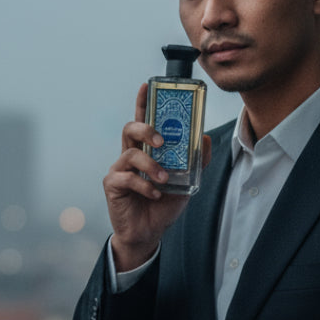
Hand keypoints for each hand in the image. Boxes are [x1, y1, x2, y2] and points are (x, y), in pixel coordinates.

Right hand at [103, 82, 210, 271]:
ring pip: (130, 153)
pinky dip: (144, 185)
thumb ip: (197, 161)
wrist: (148, 233)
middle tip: (162, 141)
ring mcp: (120, 169)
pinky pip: (126, 177)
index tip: (148, 85)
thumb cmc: (162, 205)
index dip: (143, 102)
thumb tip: (206, 138)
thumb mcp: (187, 182)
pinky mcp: (113, 185)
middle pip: (130, 128)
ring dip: (150, 165)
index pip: (143, 120)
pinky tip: (154, 194)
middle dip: (146, 128)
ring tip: (164, 179)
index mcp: (146, 150)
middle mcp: (130, 155)